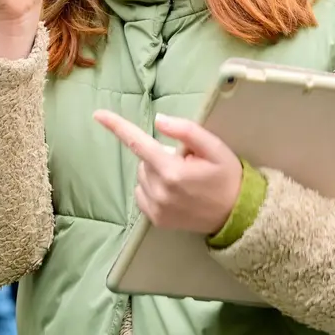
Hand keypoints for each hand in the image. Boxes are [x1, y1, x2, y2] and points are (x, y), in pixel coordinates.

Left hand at [93, 110, 242, 235]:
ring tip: (184, 180)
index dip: (117, 127)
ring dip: (157, 172)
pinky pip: (142, 194)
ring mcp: (156, 208)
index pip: (138, 143)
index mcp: (171, 170)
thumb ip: (187, 131)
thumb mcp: (214, 147)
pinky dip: (152, 189)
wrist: (237, 214)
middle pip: (145, 160)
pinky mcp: (157, 220)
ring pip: (143, 177)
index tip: (98, 115)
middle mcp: (159, 190)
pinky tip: (174, 192)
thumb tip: (160, 120)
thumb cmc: (226, 176)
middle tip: (187, 164)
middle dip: (160, 156)